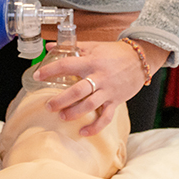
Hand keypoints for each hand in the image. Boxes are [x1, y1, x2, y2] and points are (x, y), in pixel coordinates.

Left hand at [41, 38, 157, 135]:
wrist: (140, 59)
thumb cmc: (115, 52)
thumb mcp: (93, 46)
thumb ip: (72, 47)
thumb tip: (49, 46)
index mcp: (91, 61)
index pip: (66, 65)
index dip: (50, 70)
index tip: (37, 76)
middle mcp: (99, 77)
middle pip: (77, 91)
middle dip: (61, 100)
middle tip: (48, 106)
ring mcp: (108, 90)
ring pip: (89, 105)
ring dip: (74, 113)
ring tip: (62, 117)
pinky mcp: (116, 101)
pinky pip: (106, 117)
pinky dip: (95, 127)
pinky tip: (83, 133)